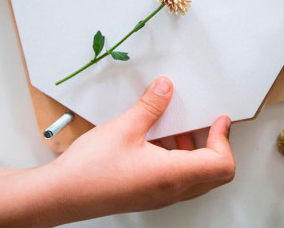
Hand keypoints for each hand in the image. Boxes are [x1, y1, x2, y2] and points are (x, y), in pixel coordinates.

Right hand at [0, 77, 234, 225]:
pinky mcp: (148, 194)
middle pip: (214, 173)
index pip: (221, 165)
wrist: (59, 196)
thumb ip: (150, 105)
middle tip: (208, 121)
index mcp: (171, 175)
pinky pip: (178, 178)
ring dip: (196, 150)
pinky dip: (179, 157)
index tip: (220, 119)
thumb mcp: (124, 127)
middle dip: (215, 144)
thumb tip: (166, 88)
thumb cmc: (89, 170)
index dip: (224, 139)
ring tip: (179, 126)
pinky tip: (159, 138)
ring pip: (196, 176)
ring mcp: (159, 195)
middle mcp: (170, 190)